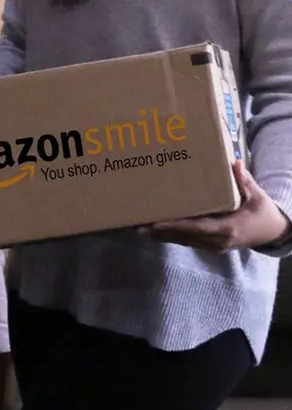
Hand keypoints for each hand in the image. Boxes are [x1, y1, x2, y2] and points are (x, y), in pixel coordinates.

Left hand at [149, 160, 291, 251]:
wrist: (272, 231)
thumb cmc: (262, 211)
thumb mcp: (257, 196)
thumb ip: (244, 181)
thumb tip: (235, 163)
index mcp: (228, 228)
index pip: (198, 228)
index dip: (176, 227)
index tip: (156, 223)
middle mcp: (219, 241)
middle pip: (185, 237)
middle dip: (161, 232)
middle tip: (138, 224)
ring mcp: (214, 246)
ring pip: (184, 241)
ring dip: (162, 235)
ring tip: (139, 227)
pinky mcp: (211, 245)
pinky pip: (188, 241)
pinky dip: (172, 236)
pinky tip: (155, 230)